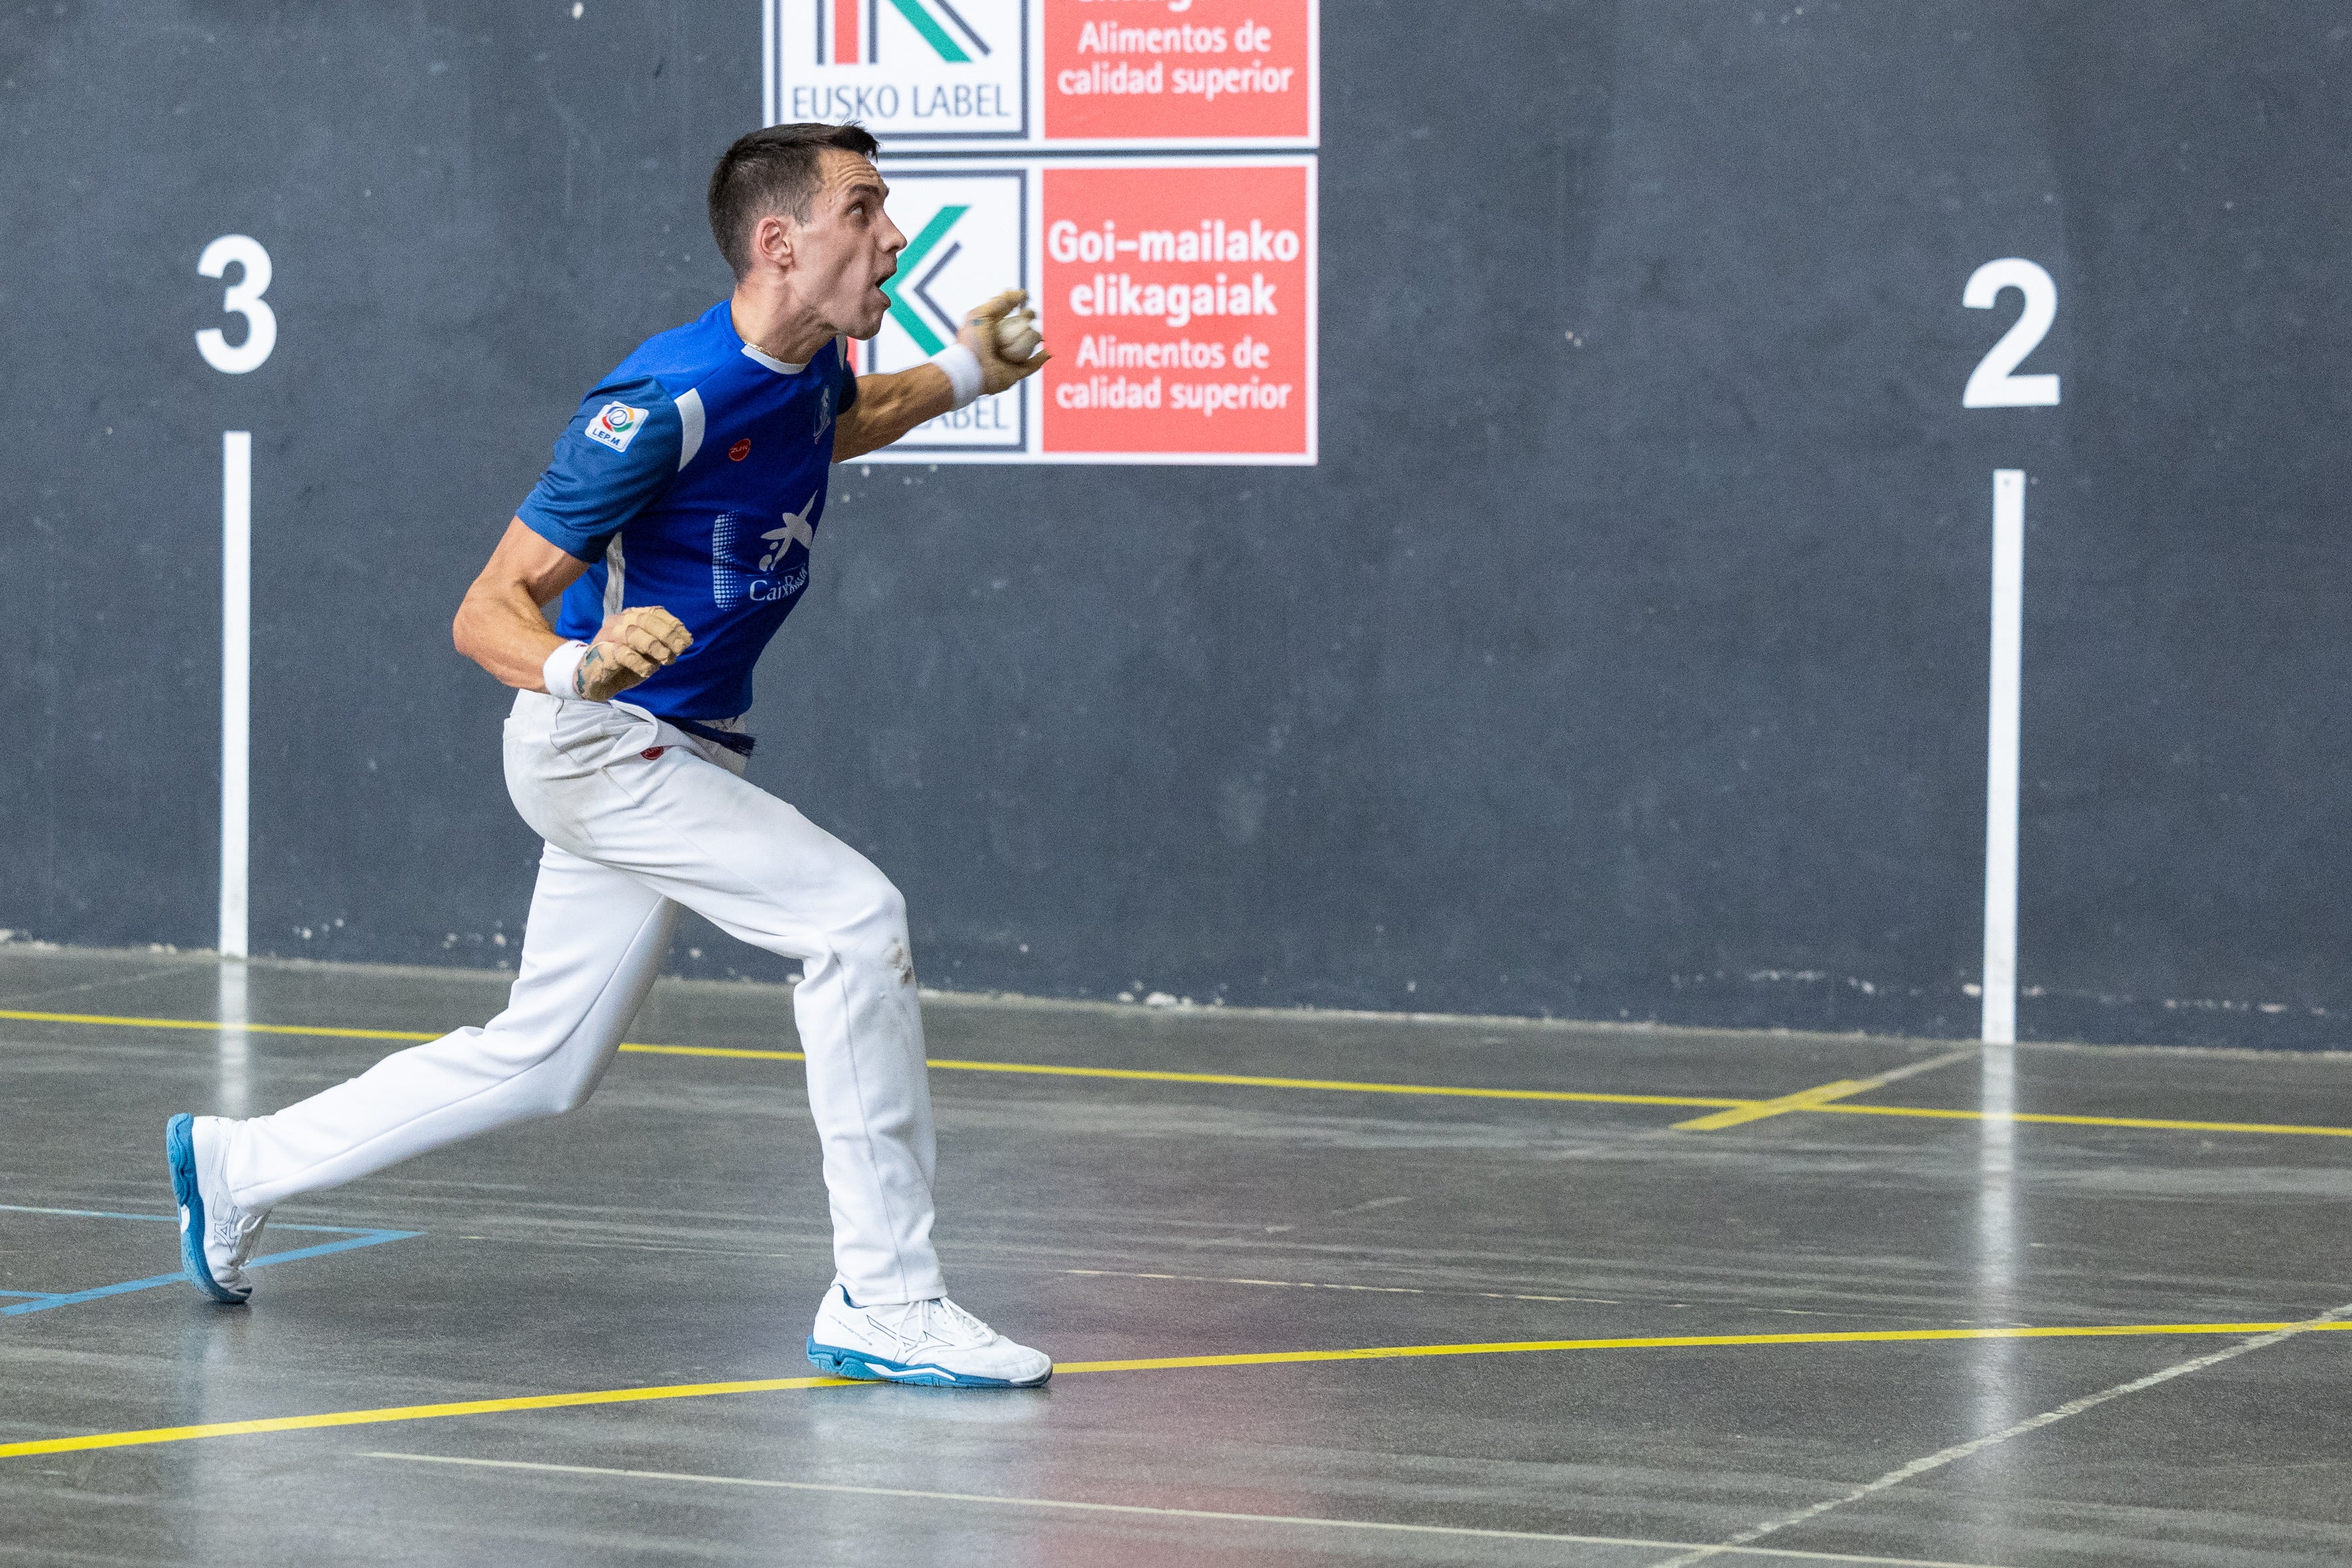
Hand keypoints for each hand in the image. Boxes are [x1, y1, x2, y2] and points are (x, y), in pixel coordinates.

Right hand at [577, 606, 691, 700]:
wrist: (593, 681)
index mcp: (630, 617)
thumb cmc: (623, 666)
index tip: (687, 637)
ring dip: (655, 647)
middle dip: (667, 634)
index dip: (672, 623)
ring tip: (666, 660)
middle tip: (680, 649)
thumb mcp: (648, 654)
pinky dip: (640, 662)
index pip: (653, 612)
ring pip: (634, 633)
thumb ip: (663, 645)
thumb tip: (685, 640)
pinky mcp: (601, 654)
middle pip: (645, 620)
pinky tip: (648, 670)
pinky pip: (623, 654)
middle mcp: (618, 623)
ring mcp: (607, 637)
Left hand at [959, 288, 1049, 394]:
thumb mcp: (980, 315)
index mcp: (991, 329)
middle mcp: (1000, 343)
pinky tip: (1045, 351)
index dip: (1017, 306)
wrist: (969, 369)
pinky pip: (1032, 365)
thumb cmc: (971, 342)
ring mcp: (1008, 358)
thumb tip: (1020, 294)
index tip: (1024, 299)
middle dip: (1028, 319)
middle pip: (1021, 328)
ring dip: (1034, 337)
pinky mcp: (1014, 373)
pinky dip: (1040, 358)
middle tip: (1030, 316)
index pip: (1008, 315)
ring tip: (1034, 334)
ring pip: (1028, 345)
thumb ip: (998, 302)